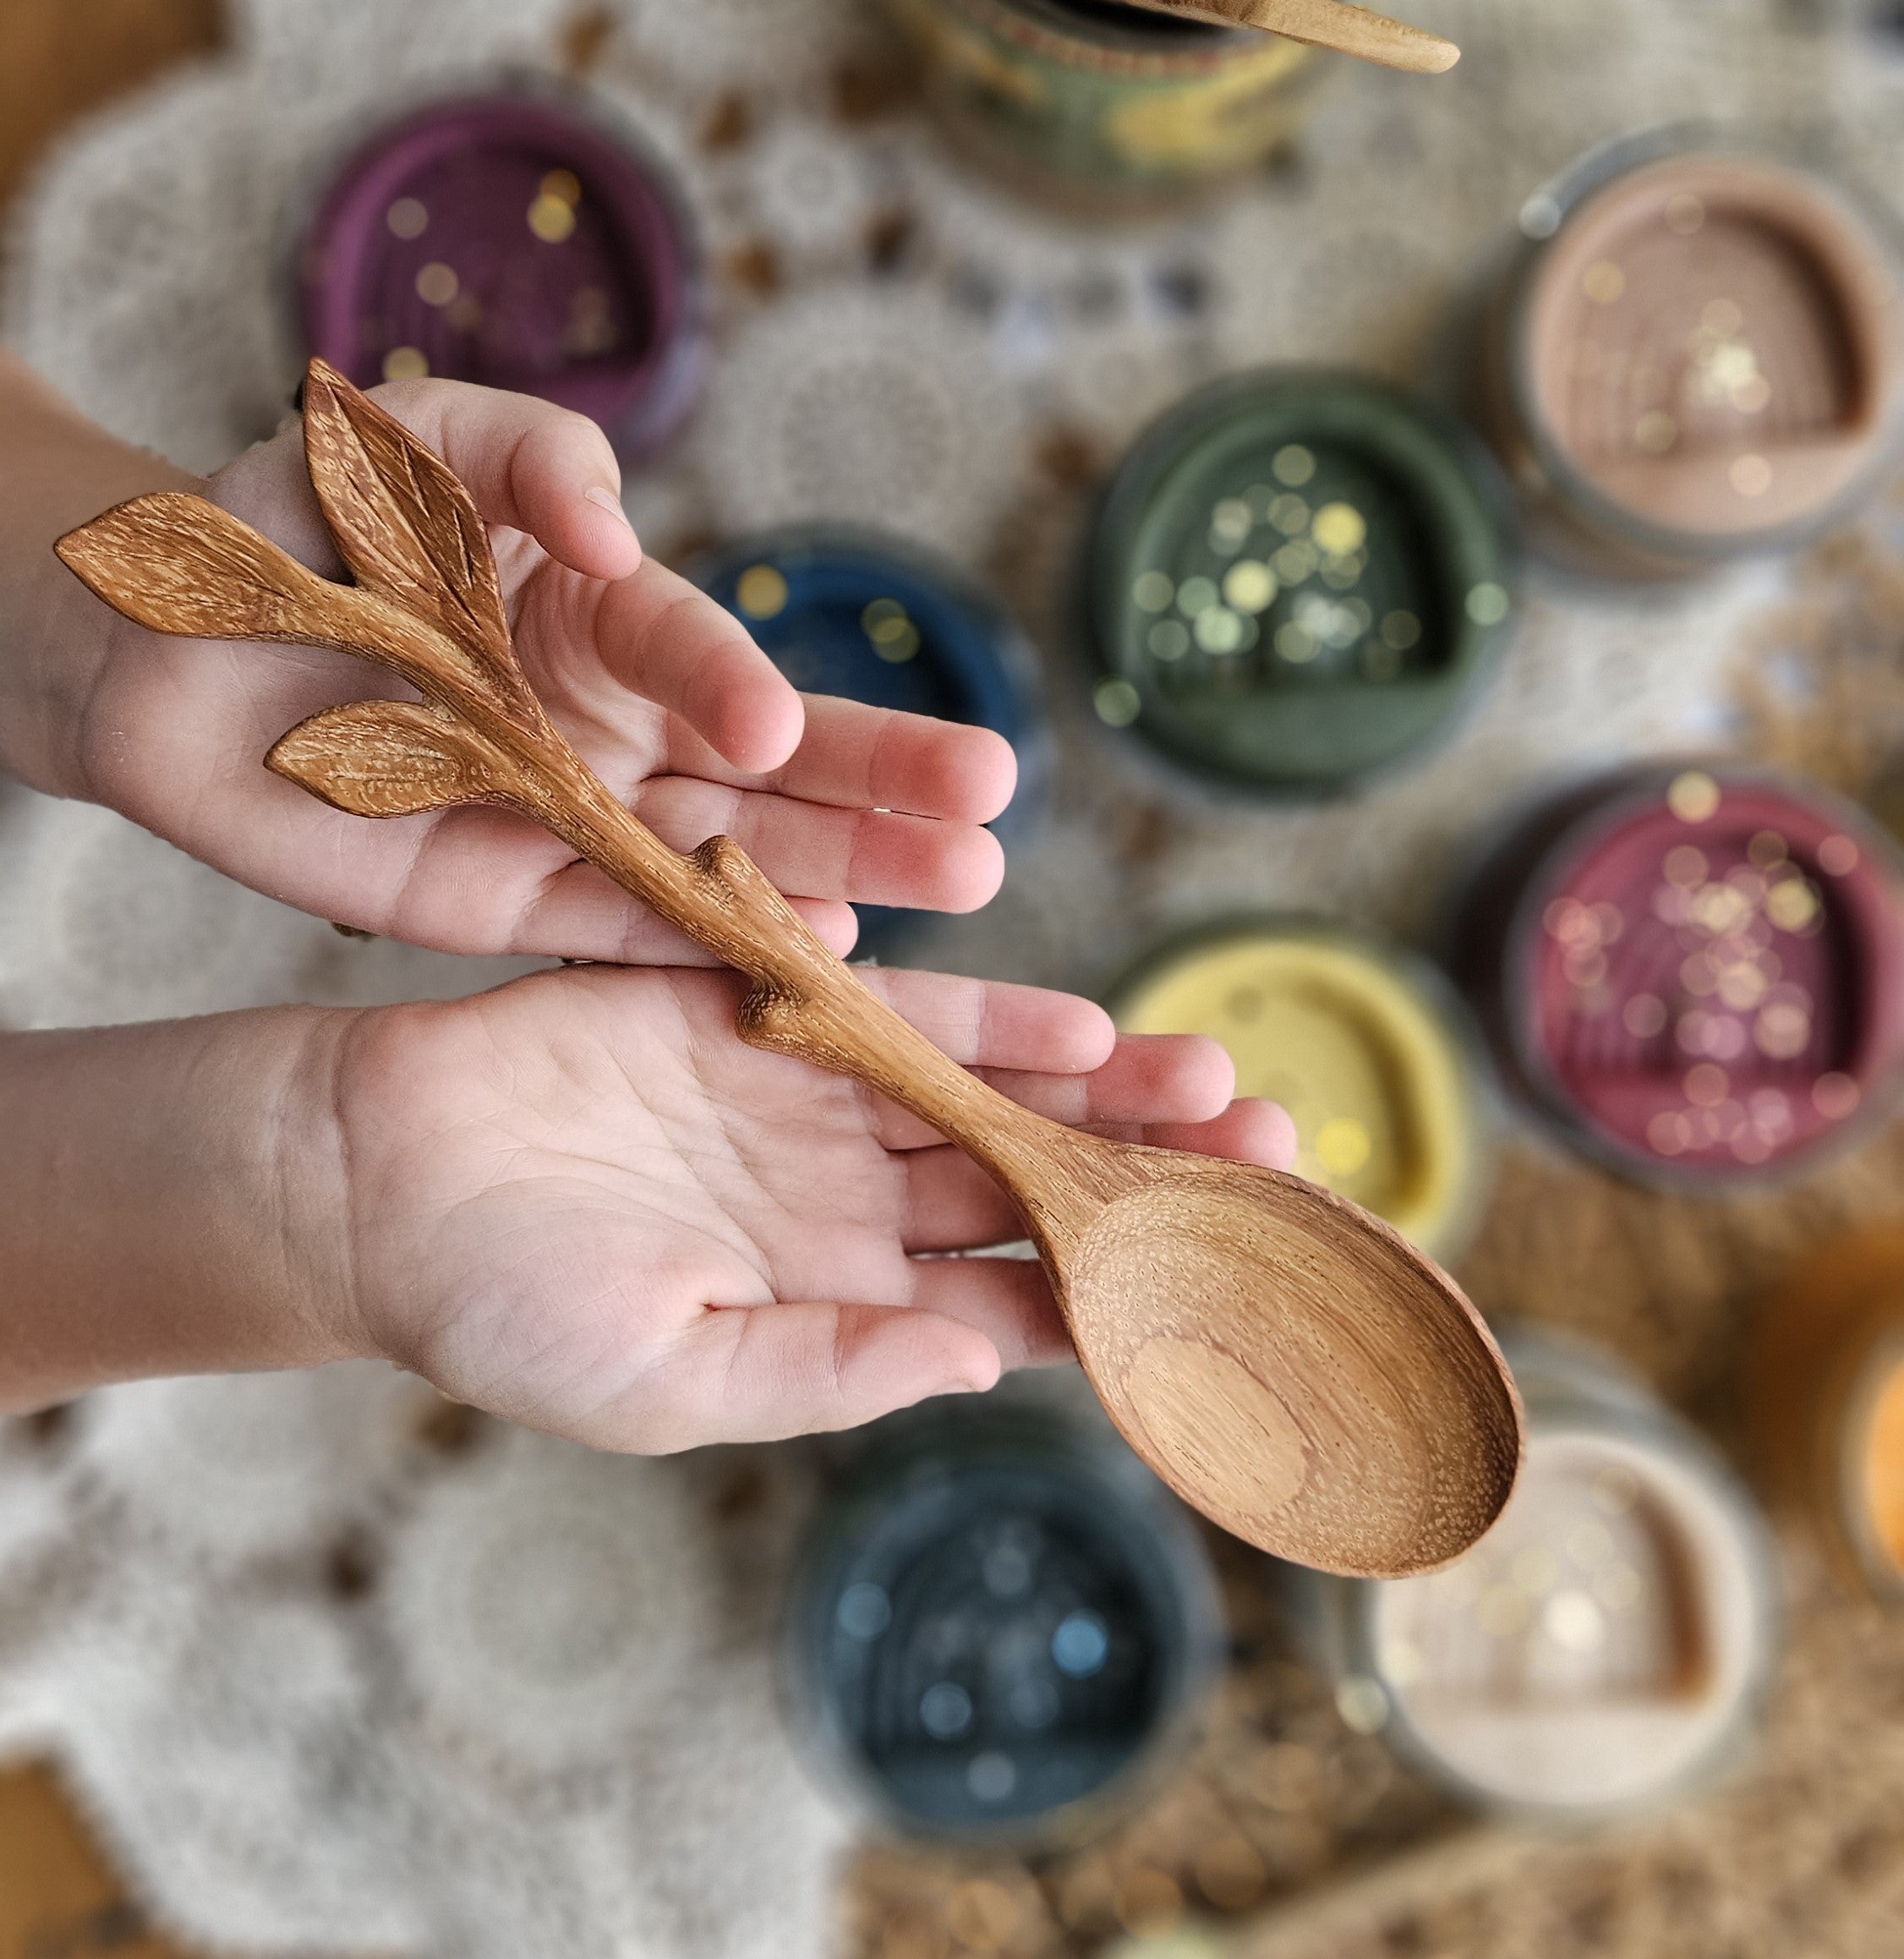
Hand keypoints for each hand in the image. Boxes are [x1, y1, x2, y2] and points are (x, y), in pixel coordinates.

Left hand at [49, 378, 1017, 962]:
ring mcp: (584, 817)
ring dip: (847, 870)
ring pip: (736, 852)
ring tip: (963, 884)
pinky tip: (824, 955)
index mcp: (598, 608)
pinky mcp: (530, 901)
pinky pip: (637, 931)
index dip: (732, 681)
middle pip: (772, 762)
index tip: (771, 727)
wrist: (165, 652)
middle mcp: (616, 720)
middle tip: (988, 808)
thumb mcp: (402, 445)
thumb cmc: (293, 524)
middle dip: (881, 784)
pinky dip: (723, 945)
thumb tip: (610, 522)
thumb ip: (517, 451)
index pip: (689, 647)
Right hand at [321, 967, 1296, 1449]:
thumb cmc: (498, 1310)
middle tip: (1274, 1153)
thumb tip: (977, 1365)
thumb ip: (824, 1368)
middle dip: (1147, 1172)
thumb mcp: (662, 1379)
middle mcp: (846, 1202)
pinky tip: (1081, 1021)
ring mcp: (810, 1105)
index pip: (1014, 1303)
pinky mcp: (761, 1012)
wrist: (374, 1179)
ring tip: (1214, 1078)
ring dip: (1098, 1087)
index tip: (1233, 1283)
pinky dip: (985, 1016)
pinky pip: (896, 1008)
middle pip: (1031, 1187)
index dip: (1125, 1292)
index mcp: (837, 1301)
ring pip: (989, 1092)